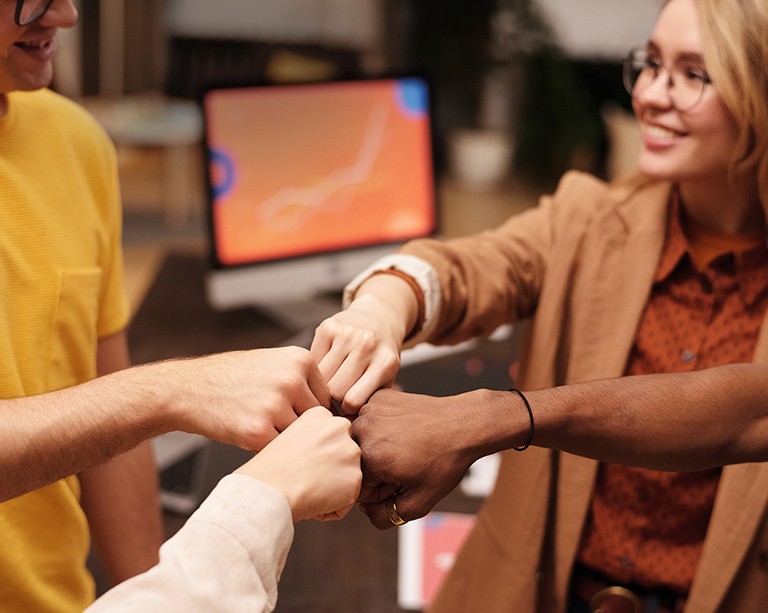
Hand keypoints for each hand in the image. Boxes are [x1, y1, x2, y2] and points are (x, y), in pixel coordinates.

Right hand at [162, 347, 330, 451]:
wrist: (188, 389)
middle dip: (304, 431)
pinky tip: (255, 443)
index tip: (295, 419)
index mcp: (300, 360)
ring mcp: (276, 405)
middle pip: (318, 419)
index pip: (326, 397)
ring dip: (289, 443)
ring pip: (301, 437)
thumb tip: (336, 409)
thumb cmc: (233, 379)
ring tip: (270, 439)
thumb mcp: (273, 363)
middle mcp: (292, 379)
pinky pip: (280, 450)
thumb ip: (303, 380)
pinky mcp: (258, 431)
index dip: (312, 413)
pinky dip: (271, 452)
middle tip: (288, 437)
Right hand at [236, 406, 361, 521]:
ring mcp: (351, 452)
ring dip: (330, 490)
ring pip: (346, 478)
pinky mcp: (356, 478)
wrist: (269, 488)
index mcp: (321, 414)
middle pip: (342, 457)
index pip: (330, 440)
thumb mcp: (288, 438)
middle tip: (302, 477)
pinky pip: (347, 501)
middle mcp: (341, 427)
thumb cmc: (269, 470)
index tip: (298, 463)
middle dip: (327, 472)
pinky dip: (331, 508)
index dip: (314, 458)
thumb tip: (324, 458)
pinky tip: (312, 500)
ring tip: (306, 488)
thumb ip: (312, 440)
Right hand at [311, 292, 407, 414]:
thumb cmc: (380, 357)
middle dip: (334, 398)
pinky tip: (325, 367)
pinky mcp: (328, 326)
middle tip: (336, 397)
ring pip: (321, 377)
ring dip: (322, 384)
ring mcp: (347, 334)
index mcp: (385, 362)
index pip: (353, 401)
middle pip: (335, 390)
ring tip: (330, 384)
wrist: (379, 317)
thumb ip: (369, 402)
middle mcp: (367, 345)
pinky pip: (312, 360)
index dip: (347, 410)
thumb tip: (344, 429)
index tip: (347, 408)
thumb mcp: (385, 379)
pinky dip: (315, 368)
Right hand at [351, 389, 483, 528]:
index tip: (402, 480)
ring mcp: (368, 410)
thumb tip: (365, 510)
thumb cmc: (444, 462)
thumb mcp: (419, 503)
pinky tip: (404, 429)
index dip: (382, 491)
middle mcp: (361, 431)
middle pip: (357, 464)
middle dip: (377, 469)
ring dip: (377, 447)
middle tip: (406, 462)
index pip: (358, 488)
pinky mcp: (376, 397)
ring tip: (406, 445)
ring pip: (361, 442)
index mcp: (368, 459)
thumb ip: (384, 517)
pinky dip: (382, 427)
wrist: (463, 424)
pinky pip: (369, 421)